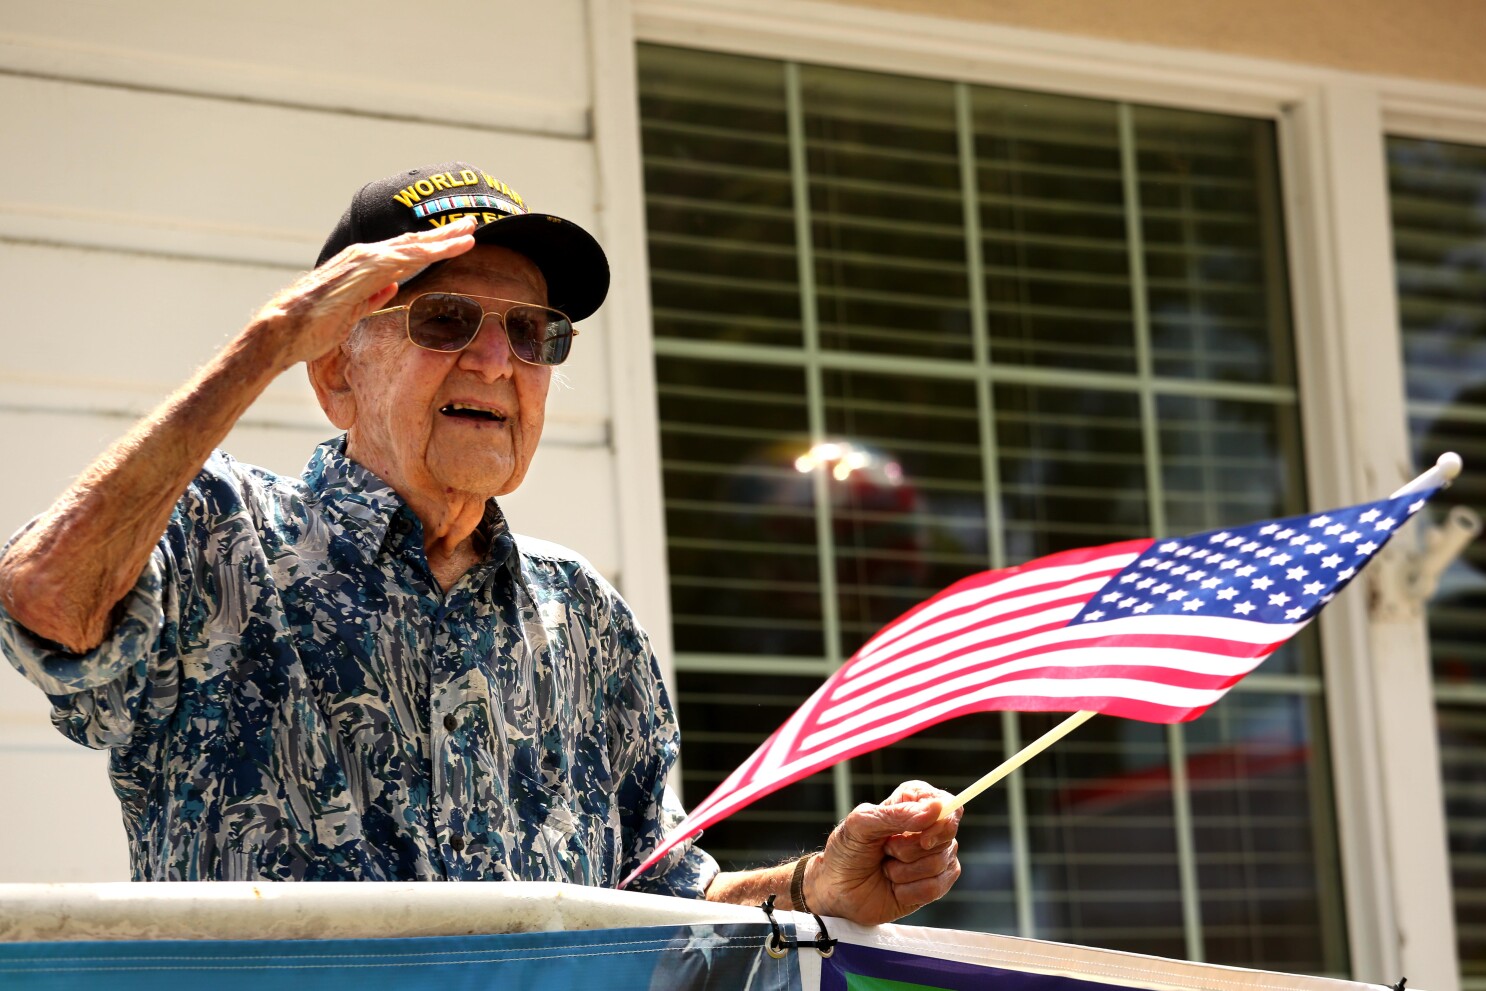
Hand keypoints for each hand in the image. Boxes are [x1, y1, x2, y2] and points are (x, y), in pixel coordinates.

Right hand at [254, 217, 479, 368]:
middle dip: (444, 233)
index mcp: (363, 266)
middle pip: (413, 242)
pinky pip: (403, 258)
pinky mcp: (363, 271)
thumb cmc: (313, 325)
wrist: (284, 330)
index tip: (458, 240)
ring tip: (471, 233)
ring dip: (443, 238)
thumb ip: (372, 296)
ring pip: (413, 246)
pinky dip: (428, 251)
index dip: (433, 245)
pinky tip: (448, 248)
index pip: (405, 252)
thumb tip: (393, 286)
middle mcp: (365, 256)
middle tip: (474, 223)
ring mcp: (364, 261)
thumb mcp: (353, 311)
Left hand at [806, 780, 961, 924]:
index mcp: (911, 803)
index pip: (947, 803)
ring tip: (885, 868)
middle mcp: (927, 828)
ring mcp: (933, 857)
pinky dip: (910, 891)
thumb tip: (936, 809)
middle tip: (886, 851)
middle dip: (911, 849)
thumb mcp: (860, 825)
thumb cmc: (846, 852)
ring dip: (905, 872)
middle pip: (947, 836)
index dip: (942, 821)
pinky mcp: (934, 884)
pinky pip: (937, 888)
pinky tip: (895, 887)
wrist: (837, 892)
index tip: (923, 837)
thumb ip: (896, 815)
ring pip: (941, 863)